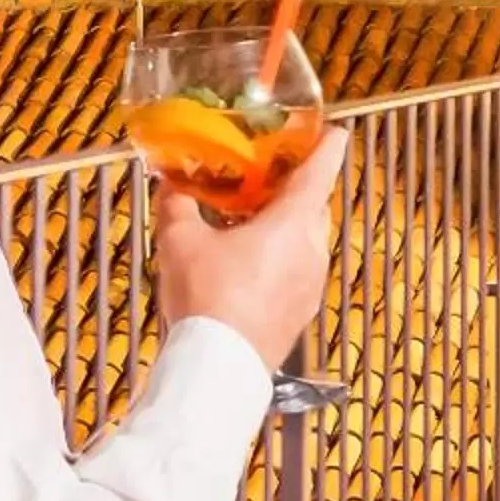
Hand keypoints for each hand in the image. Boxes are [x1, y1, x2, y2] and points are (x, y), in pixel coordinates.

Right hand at [152, 126, 347, 375]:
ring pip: (308, 239)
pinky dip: (284, 256)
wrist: (218, 371)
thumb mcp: (180, 240)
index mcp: (292, 222)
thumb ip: (177, 203)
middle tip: (266, 173)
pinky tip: (249, 262)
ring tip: (250, 217)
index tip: (329, 129)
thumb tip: (170, 182)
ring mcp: (311, 285)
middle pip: (316, 204)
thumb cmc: (207, 296)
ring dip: (288, 224)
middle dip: (297, 186)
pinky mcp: (302, 313)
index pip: (322, 170)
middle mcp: (312, 250)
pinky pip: (300, 270)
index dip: (326, 144)